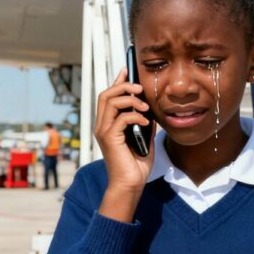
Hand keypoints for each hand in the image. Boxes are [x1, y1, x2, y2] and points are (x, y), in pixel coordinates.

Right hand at [93, 68, 154, 220]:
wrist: (131, 184)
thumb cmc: (137, 163)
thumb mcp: (144, 137)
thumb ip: (144, 121)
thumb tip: (151, 107)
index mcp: (108, 123)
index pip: (108, 96)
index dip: (117, 81)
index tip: (128, 70)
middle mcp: (102, 125)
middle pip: (106, 94)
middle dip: (124, 86)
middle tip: (141, 88)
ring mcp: (104, 131)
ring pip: (111, 102)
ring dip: (131, 100)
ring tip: (146, 107)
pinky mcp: (109, 139)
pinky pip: (121, 118)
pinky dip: (136, 116)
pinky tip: (148, 123)